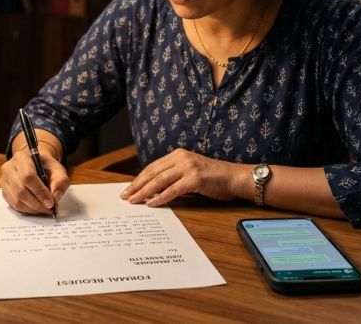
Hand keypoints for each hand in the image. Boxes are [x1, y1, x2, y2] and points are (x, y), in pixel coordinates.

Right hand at [0, 145, 69, 214]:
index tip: (50, 202)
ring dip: (32, 208)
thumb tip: (55, 197)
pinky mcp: (4, 192)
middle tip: (49, 208)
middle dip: (37, 203)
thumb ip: (60, 181)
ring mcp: (4, 181)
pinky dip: (27, 210)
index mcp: (21, 158)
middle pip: (20, 190)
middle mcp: (9, 168)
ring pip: (16, 200)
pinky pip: (14, 205)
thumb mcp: (58, 169)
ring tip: (44, 209)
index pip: (28, 177)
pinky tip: (37, 208)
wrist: (36, 166)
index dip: (40, 192)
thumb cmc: (46, 167)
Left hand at [120, 148, 246, 206]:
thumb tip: (153, 191)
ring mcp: (188, 167)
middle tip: (125, 197)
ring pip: (160, 181)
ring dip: (144, 192)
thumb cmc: (213, 178)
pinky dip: (161, 198)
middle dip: (137, 185)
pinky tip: (152, 204)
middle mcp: (181, 158)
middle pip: (153, 173)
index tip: (128, 189)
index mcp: (178, 155)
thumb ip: (173, 178)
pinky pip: (173, 190)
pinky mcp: (195, 178)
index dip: (139, 179)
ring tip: (134, 201)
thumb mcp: (190, 173)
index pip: (153, 167)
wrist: (235, 178)